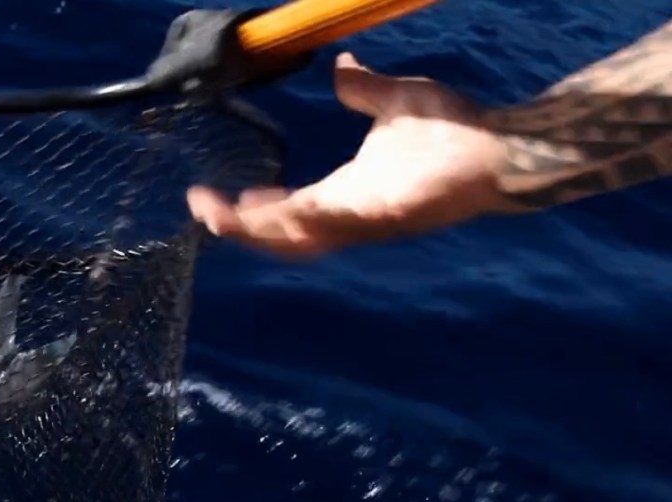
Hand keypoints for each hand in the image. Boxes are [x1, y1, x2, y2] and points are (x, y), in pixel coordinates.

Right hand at [186, 52, 518, 258]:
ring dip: (254, 230)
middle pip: (277, 234)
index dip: (245, 210)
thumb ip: (362, 88)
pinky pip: (331, 224)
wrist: (499, 146)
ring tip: (218, 215)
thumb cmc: (455, 130)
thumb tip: (342, 66)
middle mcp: (347, 215)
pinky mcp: (382, 215)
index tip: (212, 196)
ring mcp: (363, 219)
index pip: (283, 210)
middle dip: (235, 226)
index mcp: (344, 193)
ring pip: (294, 237)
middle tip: (200, 208)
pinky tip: (268, 212)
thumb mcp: (394, 100)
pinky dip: (299, 222)